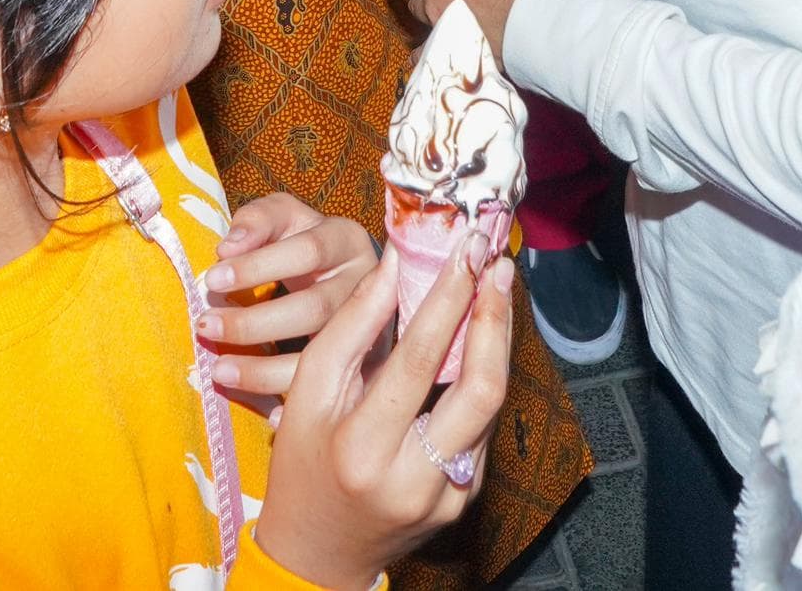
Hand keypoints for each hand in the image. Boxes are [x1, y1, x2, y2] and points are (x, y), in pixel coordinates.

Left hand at [199, 193, 379, 406]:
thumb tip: (228, 249)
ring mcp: (370, 327)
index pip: (308, 250)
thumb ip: (256, 221)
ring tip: (219, 370)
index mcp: (346, 240)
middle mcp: (366, 283)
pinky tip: (264, 410)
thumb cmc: (302, 240)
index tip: (212, 280)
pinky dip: (293, 399)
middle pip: (315, 307)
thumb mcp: (283, 217)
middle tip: (207, 327)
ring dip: (266, 369)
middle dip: (255, 322)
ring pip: (324, 355)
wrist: (342, 272)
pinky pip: (329, 387)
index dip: (260, 266)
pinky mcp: (364, 363)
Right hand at [250, 239, 517, 590]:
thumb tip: (393, 263)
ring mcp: (447, 495)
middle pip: (480, 389)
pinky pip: (483, 428)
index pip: (419, 361)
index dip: (448, 299)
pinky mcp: (465, 499)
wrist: (319, 552)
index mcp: (363, 448)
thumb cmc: (303, 464)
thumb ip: (351, 327)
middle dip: (495, 318)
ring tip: (495, 289)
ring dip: (498, 340)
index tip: (463, 250)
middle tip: (497, 264)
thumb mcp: (306, 393)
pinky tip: (480, 340)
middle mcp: (413, 478)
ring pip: (492, 407)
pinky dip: (483, 378)